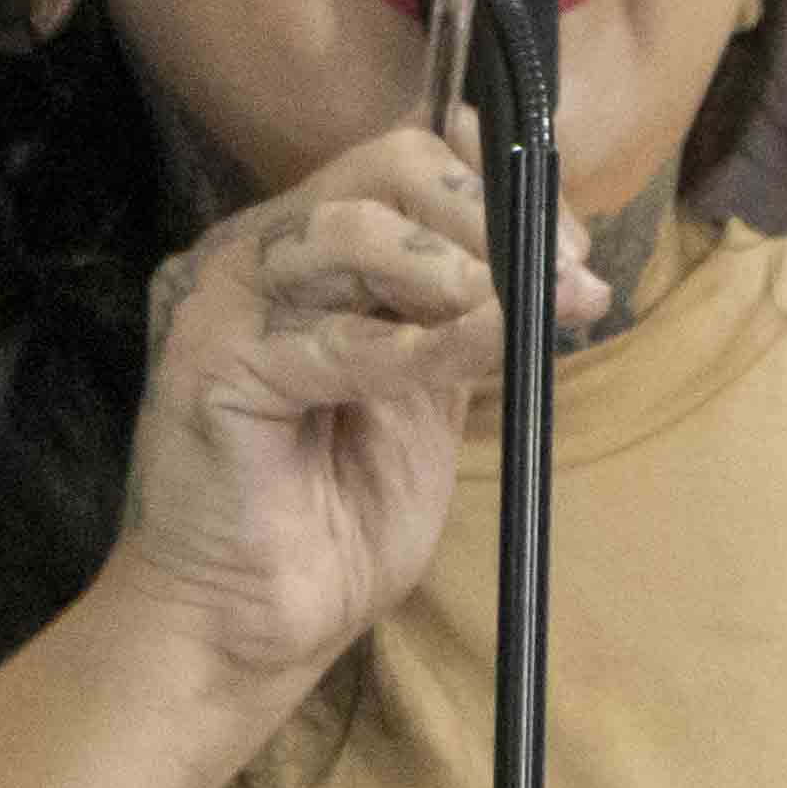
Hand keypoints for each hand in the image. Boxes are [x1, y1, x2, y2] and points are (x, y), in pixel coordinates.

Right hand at [91, 113, 600, 699]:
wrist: (253, 626)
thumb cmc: (335, 519)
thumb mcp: (428, 395)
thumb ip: (464, 314)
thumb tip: (555, 247)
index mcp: (303, 251)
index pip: (404, 161)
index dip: (498, 193)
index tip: (573, 252)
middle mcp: (257, 255)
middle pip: (385, 171)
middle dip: (489, 219)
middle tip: (562, 280)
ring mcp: (225, 302)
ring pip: (353, 230)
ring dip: (458, 270)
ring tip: (521, 314)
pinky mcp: (213, 364)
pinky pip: (336, 337)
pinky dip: (425, 342)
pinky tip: (486, 343)